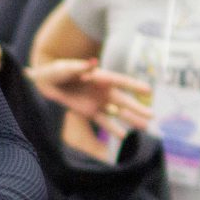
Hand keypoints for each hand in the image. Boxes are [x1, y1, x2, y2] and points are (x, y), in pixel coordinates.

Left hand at [29, 57, 153, 132]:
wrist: (46, 82)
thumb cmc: (58, 70)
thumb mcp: (66, 68)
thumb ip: (80, 67)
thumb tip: (93, 63)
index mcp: (100, 77)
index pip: (121, 82)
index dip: (134, 86)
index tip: (148, 91)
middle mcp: (103, 90)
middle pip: (123, 100)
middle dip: (137, 108)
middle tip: (153, 115)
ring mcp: (98, 102)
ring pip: (118, 113)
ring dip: (131, 119)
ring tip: (145, 127)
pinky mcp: (90, 112)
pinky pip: (104, 122)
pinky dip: (113, 129)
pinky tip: (123, 136)